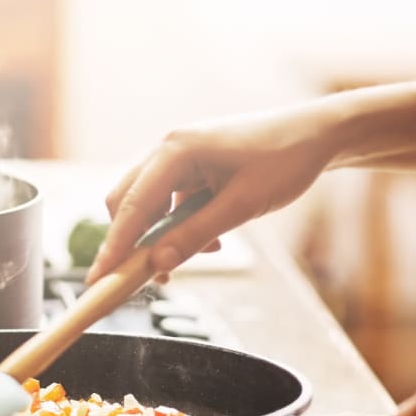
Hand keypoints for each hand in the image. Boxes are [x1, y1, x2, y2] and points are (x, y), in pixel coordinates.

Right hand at [86, 102, 341, 282]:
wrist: (318, 135)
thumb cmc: (285, 161)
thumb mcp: (242, 206)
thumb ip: (196, 235)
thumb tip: (157, 264)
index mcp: (176, 150)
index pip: (131, 207)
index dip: (113, 248)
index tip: (98, 280)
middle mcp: (169, 148)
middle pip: (128, 204)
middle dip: (135, 243)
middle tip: (148, 279)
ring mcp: (179, 157)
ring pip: (148, 206)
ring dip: (163, 237)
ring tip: (204, 253)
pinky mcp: (192, 167)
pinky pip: (170, 203)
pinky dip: (180, 226)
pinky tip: (212, 239)